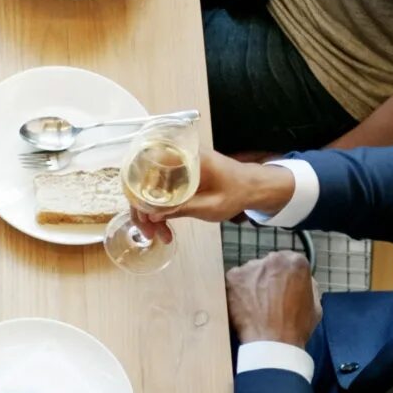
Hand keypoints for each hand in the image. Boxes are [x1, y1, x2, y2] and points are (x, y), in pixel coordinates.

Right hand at [131, 148, 293, 242]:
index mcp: (185, 157)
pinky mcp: (177, 176)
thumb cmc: (237, 193)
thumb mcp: (210, 206)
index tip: (145, 220)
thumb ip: (181, 208)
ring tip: (160, 235)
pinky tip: (164, 226)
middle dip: (143, 211)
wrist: (254, 187)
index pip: (146, 173)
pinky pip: (159, 191)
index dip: (138, 198)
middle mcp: (176, 158)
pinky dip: (159, 208)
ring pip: (149, 190)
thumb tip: (151, 216)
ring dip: (150, 213)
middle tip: (150, 235)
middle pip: (143, 184)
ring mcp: (175, 167)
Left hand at [226, 250, 321, 347]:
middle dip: (267, 277)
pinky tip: (243, 306)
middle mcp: (273, 259)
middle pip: (267, 264)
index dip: (283, 276)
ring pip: (250, 272)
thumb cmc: (296, 326)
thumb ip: (307, 284)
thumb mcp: (314, 303)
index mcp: (296, 262)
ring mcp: (251, 267)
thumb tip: (298, 280)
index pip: (287, 261)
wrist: (273, 341)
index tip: (280, 286)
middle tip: (266, 297)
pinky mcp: (232, 278)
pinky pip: (234, 281)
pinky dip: (236, 291)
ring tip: (254, 305)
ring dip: (251, 284)